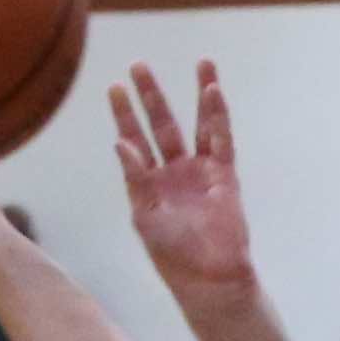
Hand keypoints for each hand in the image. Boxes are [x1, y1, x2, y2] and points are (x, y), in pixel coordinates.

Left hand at [107, 57, 259, 299]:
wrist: (209, 277)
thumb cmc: (172, 255)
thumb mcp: (144, 216)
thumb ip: (134, 178)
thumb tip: (120, 144)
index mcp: (149, 183)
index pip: (134, 140)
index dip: (125, 115)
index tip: (114, 87)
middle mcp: (174, 172)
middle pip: (163, 124)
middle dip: (151, 96)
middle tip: (139, 65)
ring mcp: (201, 171)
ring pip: (198, 124)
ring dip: (198, 94)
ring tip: (202, 62)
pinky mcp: (224, 175)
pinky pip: (221, 139)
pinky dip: (218, 116)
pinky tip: (213, 91)